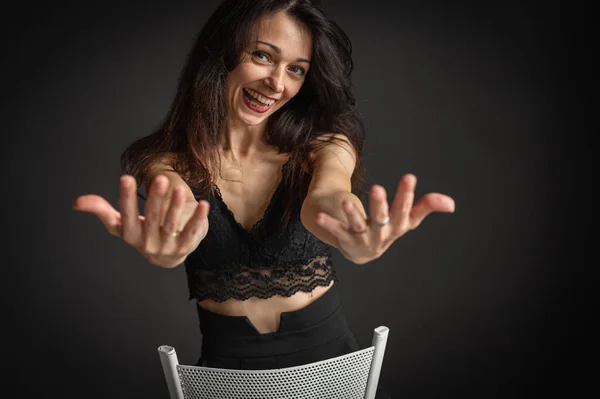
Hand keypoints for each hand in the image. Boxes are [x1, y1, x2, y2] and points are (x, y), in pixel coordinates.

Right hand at [73, 174, 209, 267]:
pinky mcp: (186, 245)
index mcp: (131, 235)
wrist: (167, 255)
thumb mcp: (122, 224)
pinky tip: (204, 204)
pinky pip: (193, 231)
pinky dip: (198, 219)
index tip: (125, 178)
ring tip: (180, 188)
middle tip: (161, 178)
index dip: (126, 198)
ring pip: (172, 224)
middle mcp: (148, 242)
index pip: (126, 216)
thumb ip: (102, 211)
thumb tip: (77, 202)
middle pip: (152, 218)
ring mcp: (168, 245)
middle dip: (156, 199)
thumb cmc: (142, 232)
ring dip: (175, 207)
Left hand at [315, 174, 454, 264]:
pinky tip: (318, 216)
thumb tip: (450, 203)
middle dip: (379, 206)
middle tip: (376, 188)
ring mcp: (362, 239)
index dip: (406, 196)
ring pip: (358, 225)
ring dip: (352, 214)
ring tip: (346, 201)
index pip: (405, 212)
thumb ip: (425, 207)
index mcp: (397, 228)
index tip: (409, 177)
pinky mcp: (344, 240)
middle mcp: (381, 236)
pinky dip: (328, 224)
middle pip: (381, 220)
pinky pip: (336, 231)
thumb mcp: (405, 219)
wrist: (359, 252)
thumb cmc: (386, 229)